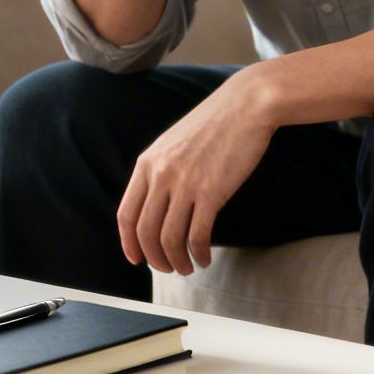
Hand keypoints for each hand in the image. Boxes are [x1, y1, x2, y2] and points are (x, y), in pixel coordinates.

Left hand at [117, 67, 274, 274]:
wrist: (247, 105)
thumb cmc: (217, 123)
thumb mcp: (175, 142)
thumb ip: (162, 169)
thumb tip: (158, 203)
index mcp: (148, 162)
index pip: (126, 214)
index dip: (129, 243)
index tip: (136, 258)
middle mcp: (161, 175)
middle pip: (145, 232)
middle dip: (155, 258)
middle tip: (168, 268)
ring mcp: (185, 184)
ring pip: (170, 238)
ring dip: (177, 261)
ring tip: (188, 267)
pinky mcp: (211, 191)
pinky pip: (197, 235)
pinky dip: (198, 253)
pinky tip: (205, 258)